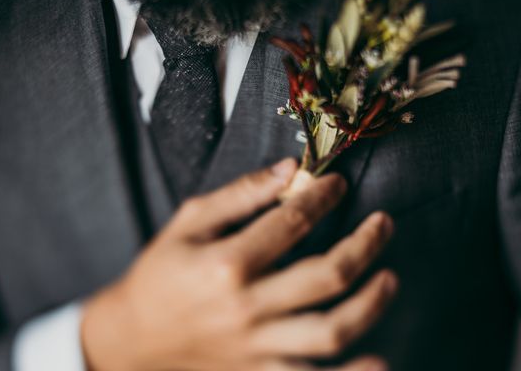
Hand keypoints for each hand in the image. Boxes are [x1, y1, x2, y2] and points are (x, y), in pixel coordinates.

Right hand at [81, 159, 396, 370]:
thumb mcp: (188, 222)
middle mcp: (246, 307)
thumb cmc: (159, 273)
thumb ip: (240, 195)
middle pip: (325, 276)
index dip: (323, 197)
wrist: (129, 341)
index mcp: (227, 263)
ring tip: (390, 277)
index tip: (339, 183)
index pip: (292, 222)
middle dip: (364, 244)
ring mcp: (256, 347)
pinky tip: (380, 363)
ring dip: (370, 303)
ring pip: (330, 331)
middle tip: (384, 223)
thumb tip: (290, 169)